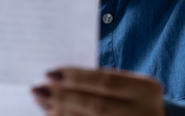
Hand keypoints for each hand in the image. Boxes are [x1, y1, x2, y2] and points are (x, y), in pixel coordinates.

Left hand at [32, 67, 164, 115]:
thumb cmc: (136, 101)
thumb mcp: (130, 87)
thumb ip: (103, 83)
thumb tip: (60, 78)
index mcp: (146, 88)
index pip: (105, 80)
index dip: (75, 76)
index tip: (49, 73)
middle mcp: (143, 111)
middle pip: (95, 104)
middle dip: (63, 96)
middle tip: (37, 88)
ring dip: (61, 112)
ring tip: (41, 102)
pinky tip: (55, 115)